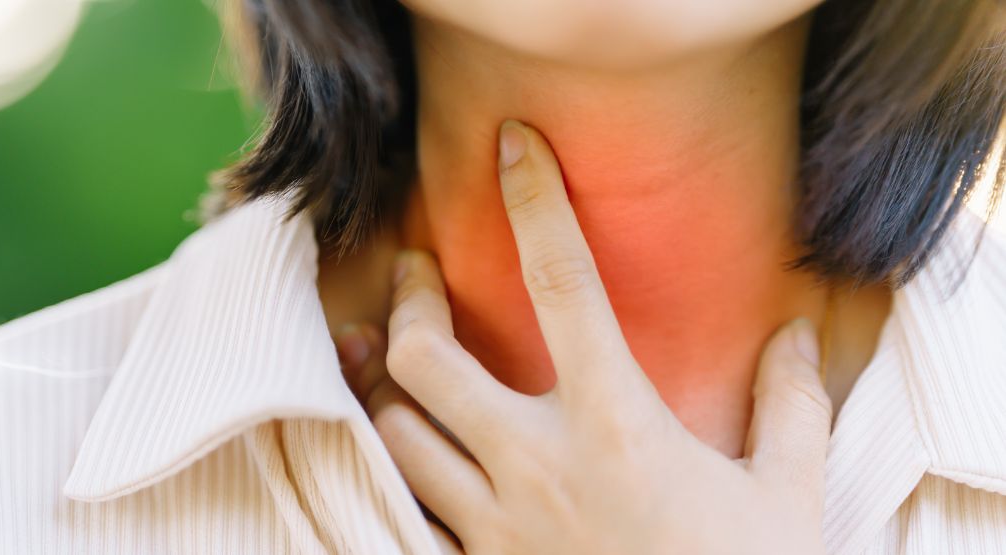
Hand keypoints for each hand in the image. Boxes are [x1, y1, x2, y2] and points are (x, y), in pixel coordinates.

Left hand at [337, 120, 831, 554]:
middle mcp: (539, 467)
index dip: (534, 201)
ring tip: (386, 352)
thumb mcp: (788, 497)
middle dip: (408, 301)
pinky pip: (404, 510)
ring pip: (396, 434)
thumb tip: (797, 329)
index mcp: (617, 427)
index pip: (563, 284)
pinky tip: (398, 447)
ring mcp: (496, 527)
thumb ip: (793, 405)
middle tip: (414, 273)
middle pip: (427, 360)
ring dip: (384, 386)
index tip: (513, 144)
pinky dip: (392, 469)